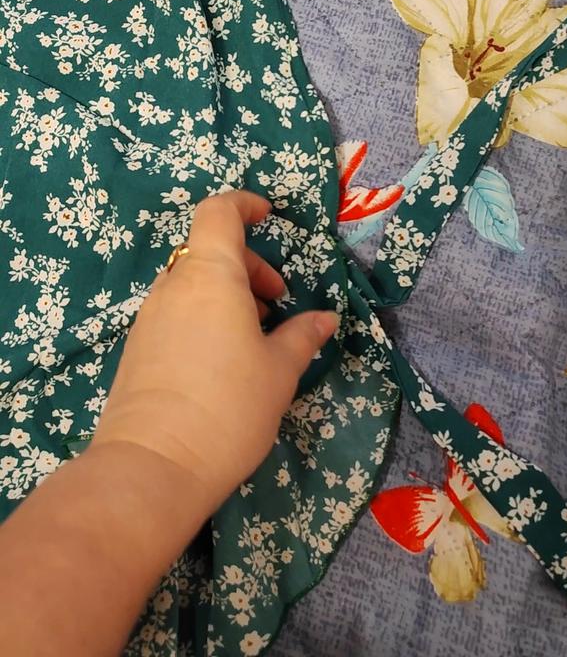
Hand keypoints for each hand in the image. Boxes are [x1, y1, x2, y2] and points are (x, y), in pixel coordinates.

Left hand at [91, 191, 338, 516]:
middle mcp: (174, 286)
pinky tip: (223, 359)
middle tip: (277, 302)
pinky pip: (176, 311)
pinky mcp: (137, 348)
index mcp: (209, 276)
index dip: (244, 204)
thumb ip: (302, 336)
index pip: (218, 212)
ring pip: (191, 283)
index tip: (269, 216)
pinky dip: (203, 315)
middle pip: (209, 249)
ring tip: (255, 335)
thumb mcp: (279, 372)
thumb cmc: (228, 407)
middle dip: (249, 264)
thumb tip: (324, 318)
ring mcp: (150, 317)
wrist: (153, 466)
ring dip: (226, 293)